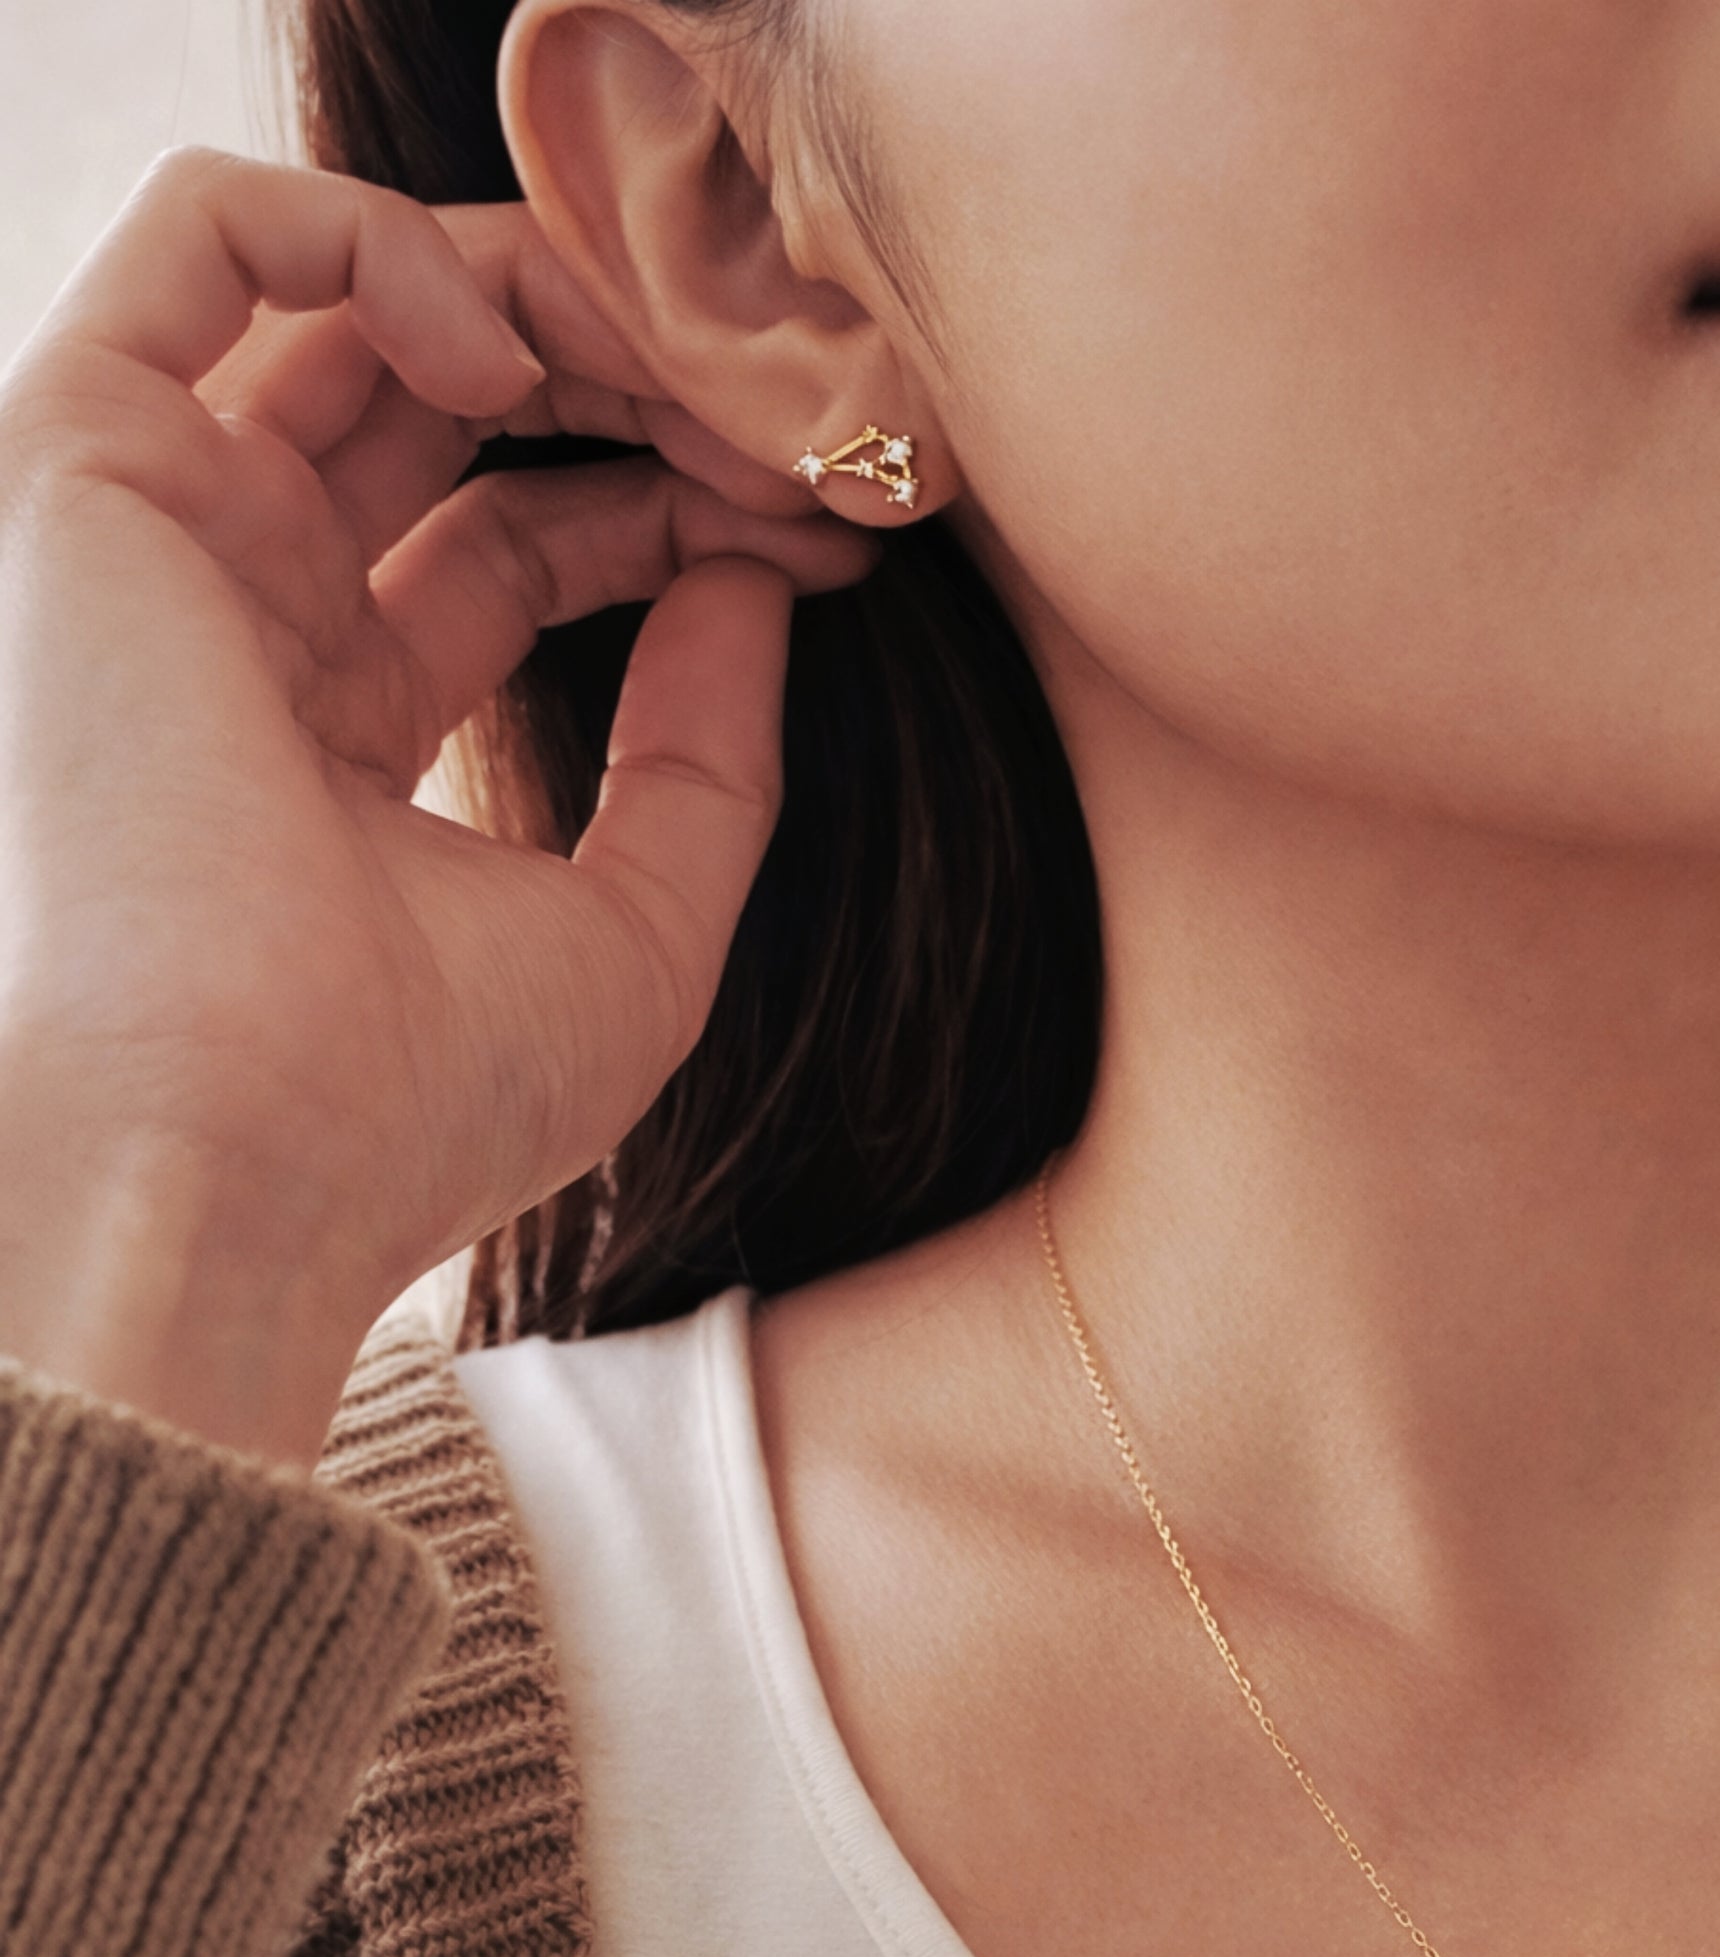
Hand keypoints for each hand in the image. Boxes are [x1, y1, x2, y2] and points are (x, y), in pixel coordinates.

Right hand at [0, 149, 872, 1366]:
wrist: (244, 1159)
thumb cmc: (423, 1099)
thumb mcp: (638, 930)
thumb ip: (706, 758)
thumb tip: (763, 580)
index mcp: (347, 730)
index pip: (526, 544)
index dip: (683, 506)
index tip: (831, 529)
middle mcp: (247, 619)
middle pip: (452, 414)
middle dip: (636, 387)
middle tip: (780, 407)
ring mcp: (168, 539)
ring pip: (353, 310)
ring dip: (544, 301)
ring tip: (676, 362)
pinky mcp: (88, 469)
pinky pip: (204, 240)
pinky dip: (370, 236)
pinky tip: (512, 347)